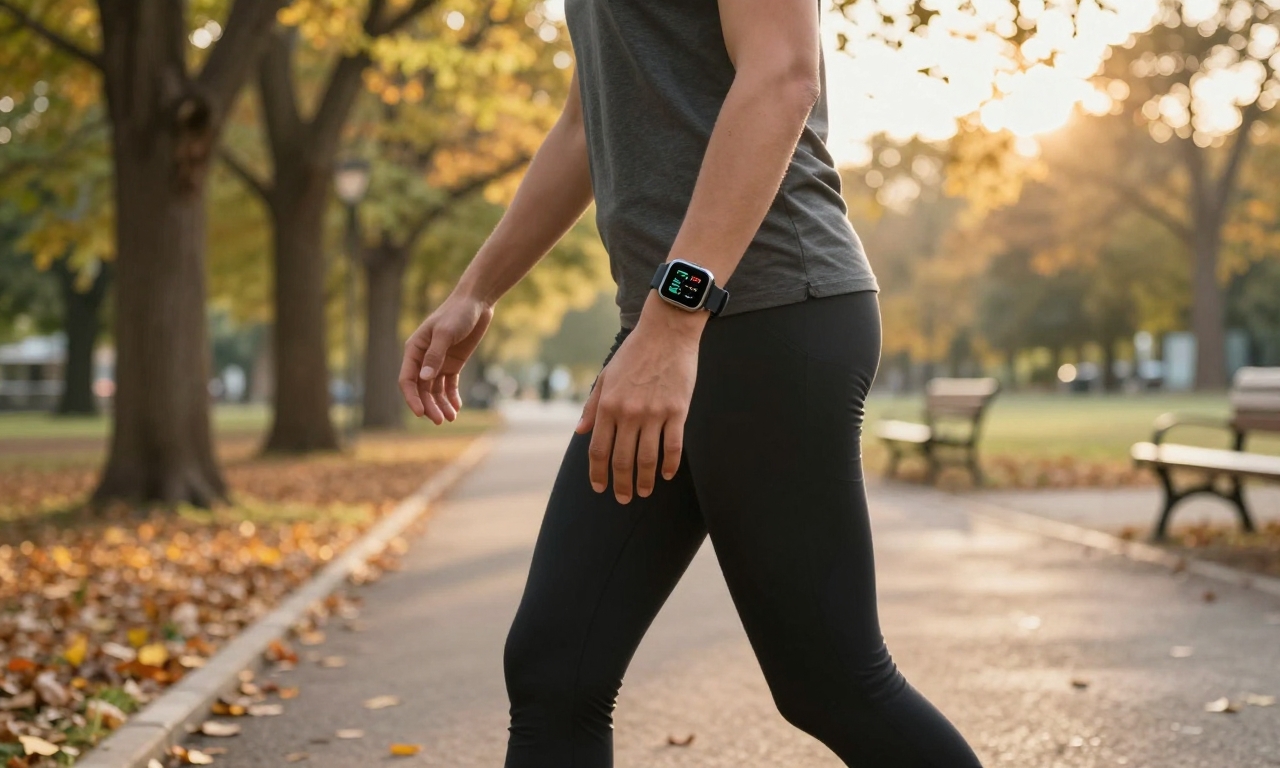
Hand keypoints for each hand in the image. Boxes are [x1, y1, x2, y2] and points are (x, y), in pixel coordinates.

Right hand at [400, 295, 493, 423]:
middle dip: (429, 406)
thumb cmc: (457, 313)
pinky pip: (449, 384)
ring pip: (435, 389)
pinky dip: (452, 396)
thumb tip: (424, 379)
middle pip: (422, 389)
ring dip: (440, 404)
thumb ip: (435, 355)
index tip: (421, 414)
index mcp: (414, 350)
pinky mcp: (453, 363)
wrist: (476, 302)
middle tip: (441, 420)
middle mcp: (423, 358)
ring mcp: (438, 362)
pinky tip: (457, 407)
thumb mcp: (445, 333)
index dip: (412, 398)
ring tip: (451, 418)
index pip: (407, 380)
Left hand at [575, 303, 704, 502]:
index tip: (600, 488)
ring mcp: (654, 413)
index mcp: (608, 405)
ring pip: (648, 458)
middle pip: (622, 459)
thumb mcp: (606, 376)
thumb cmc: (634, 352)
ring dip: (646, 480)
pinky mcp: (677, 411)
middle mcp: (629, 413)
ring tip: (645, 492)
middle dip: (621, 484)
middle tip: (623, 498)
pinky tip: (667, 475)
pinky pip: (673, 446)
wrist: (666, 332)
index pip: (599, 449)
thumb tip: (580, 431)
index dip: (598, 473)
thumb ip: (593, 406)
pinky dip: (670, 464)